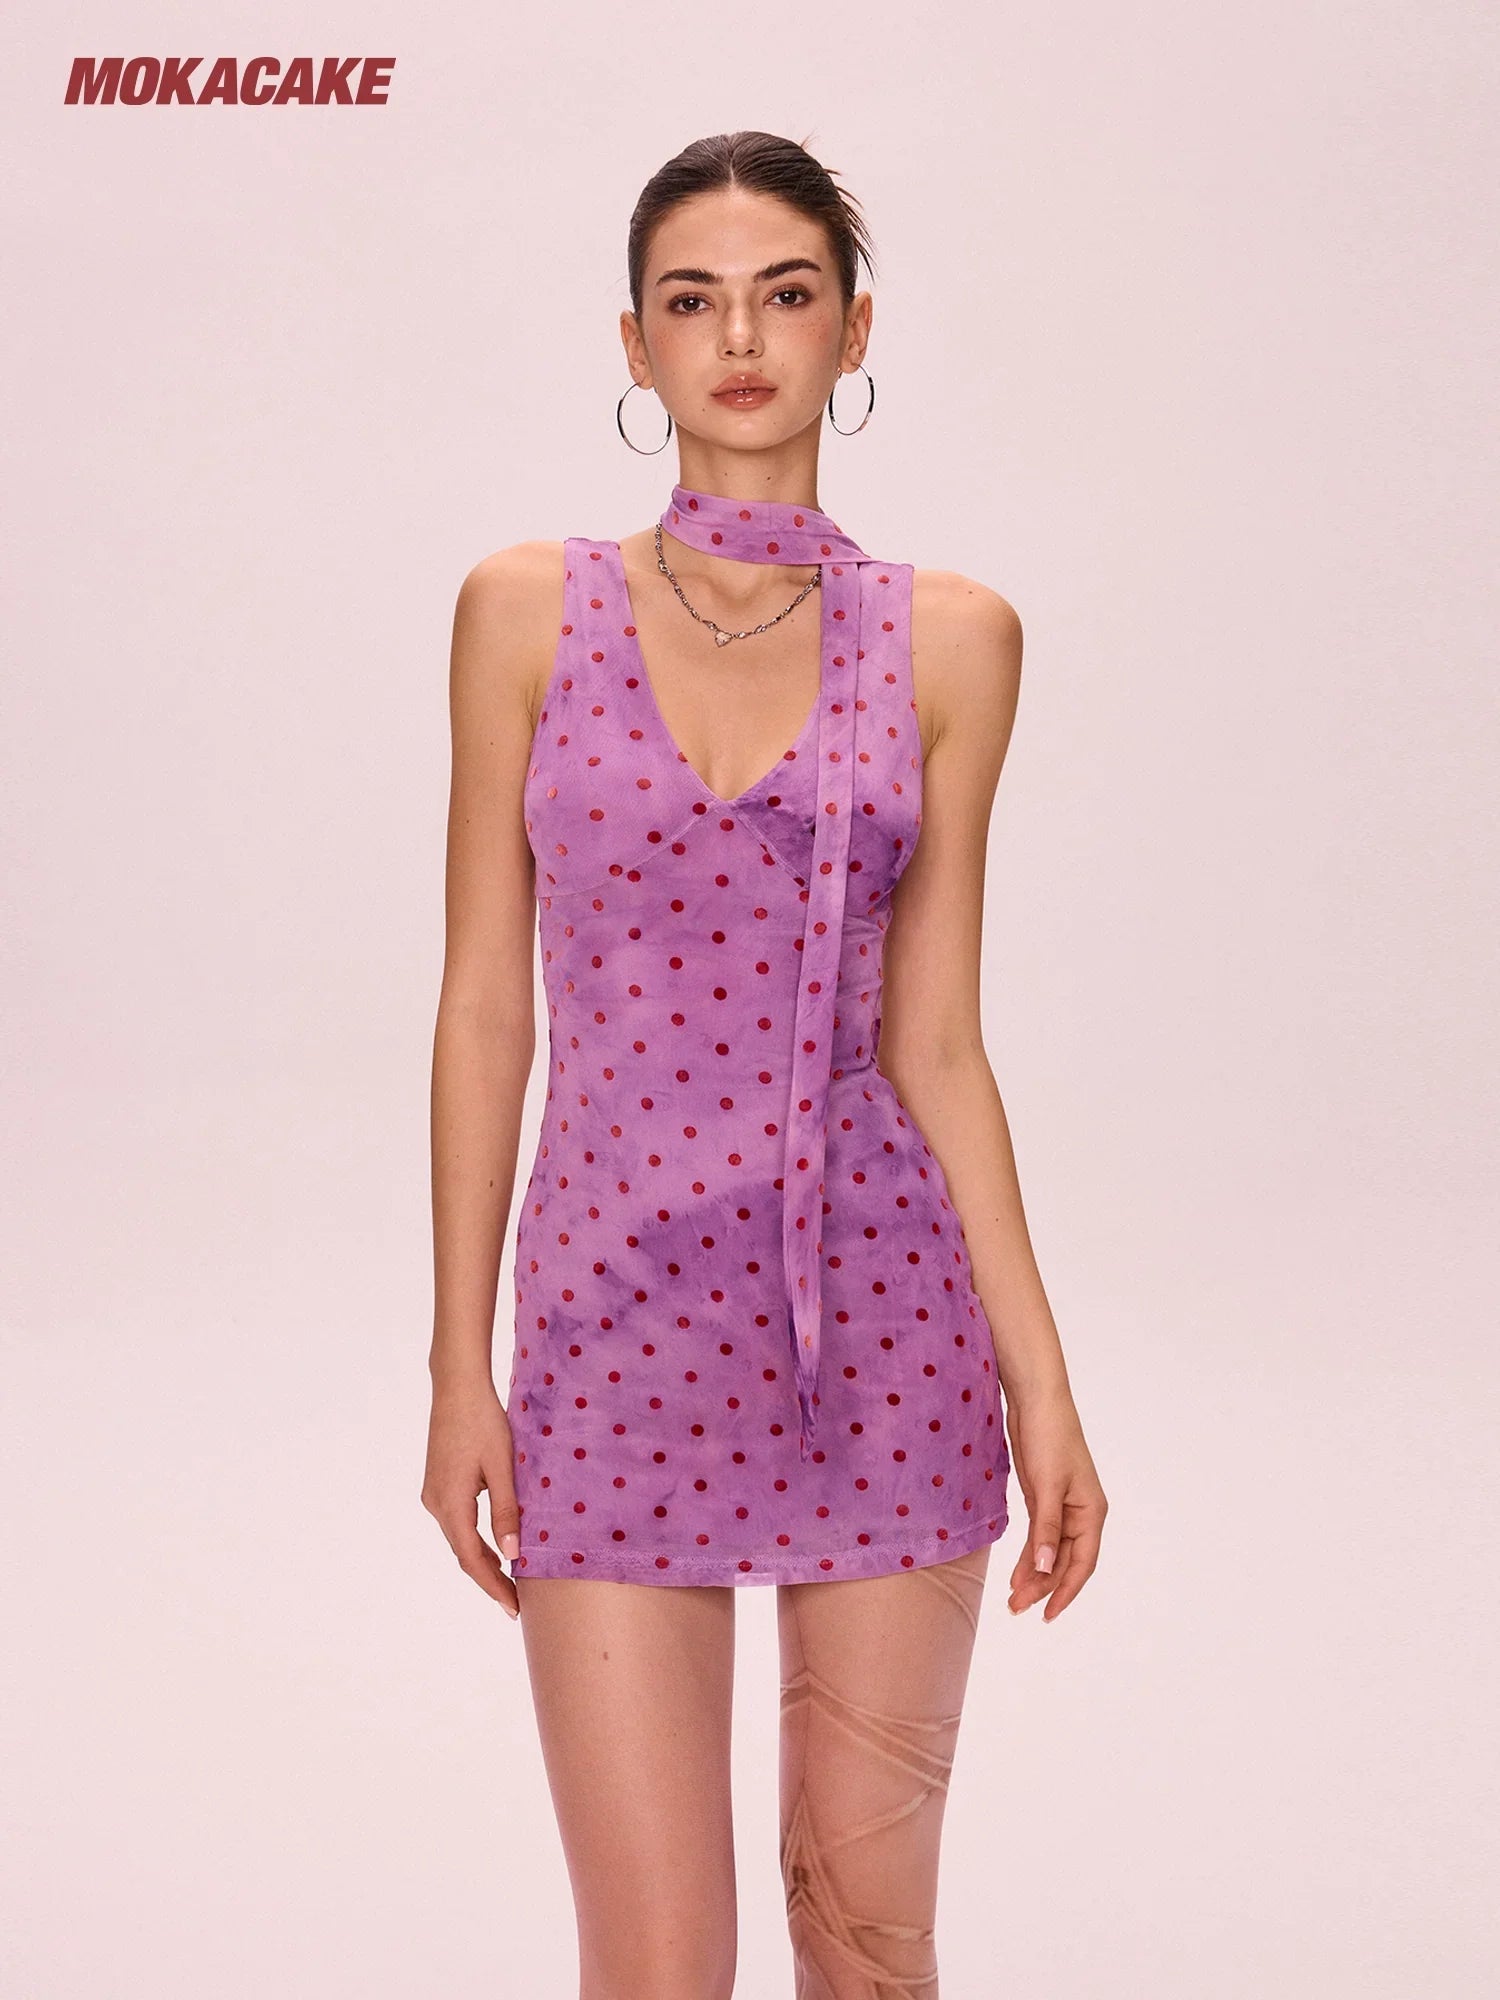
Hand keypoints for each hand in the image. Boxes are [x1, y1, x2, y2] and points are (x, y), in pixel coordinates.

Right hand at [421, 1378, 522, 1619]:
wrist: (457, 1388)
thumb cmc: (484, 1422)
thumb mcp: (502, 1467)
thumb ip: (506, 1511)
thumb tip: (512, 1556)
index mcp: (451, 1503)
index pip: (473, 1559)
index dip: (493, 1586)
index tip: (513, 1608)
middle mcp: (436, 1504)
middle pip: (464, 1553)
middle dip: (489, 1579)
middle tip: (515, 1603)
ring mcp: (433, 1494)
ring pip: (459, 1539)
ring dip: (482, 1560)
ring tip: (509, 1582)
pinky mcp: (438, 1484)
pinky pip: (457, 1523)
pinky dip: (475, 1540)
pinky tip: (494, 1546)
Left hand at [1003, 1390, 1106, 1621]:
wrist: (1035, 1401)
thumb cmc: (1050, 1437)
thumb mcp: (1047, 1485)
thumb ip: (1046, 1529)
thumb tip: (1046, 1568)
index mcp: (1091, 1512)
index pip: (1082, 1563)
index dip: (1066, 1591)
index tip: (1047, 1615)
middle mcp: (1080, 1514)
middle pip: (1064, 1561)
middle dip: (1043, 1586)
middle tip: (1017, 1608)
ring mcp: (1061, 1507)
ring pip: (1050, 1552)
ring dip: (1034, 1575)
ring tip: (1013, 1599)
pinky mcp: (1042, 1498)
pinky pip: (1039, 1536)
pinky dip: (1029, 1555)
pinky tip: (1017, 1574)